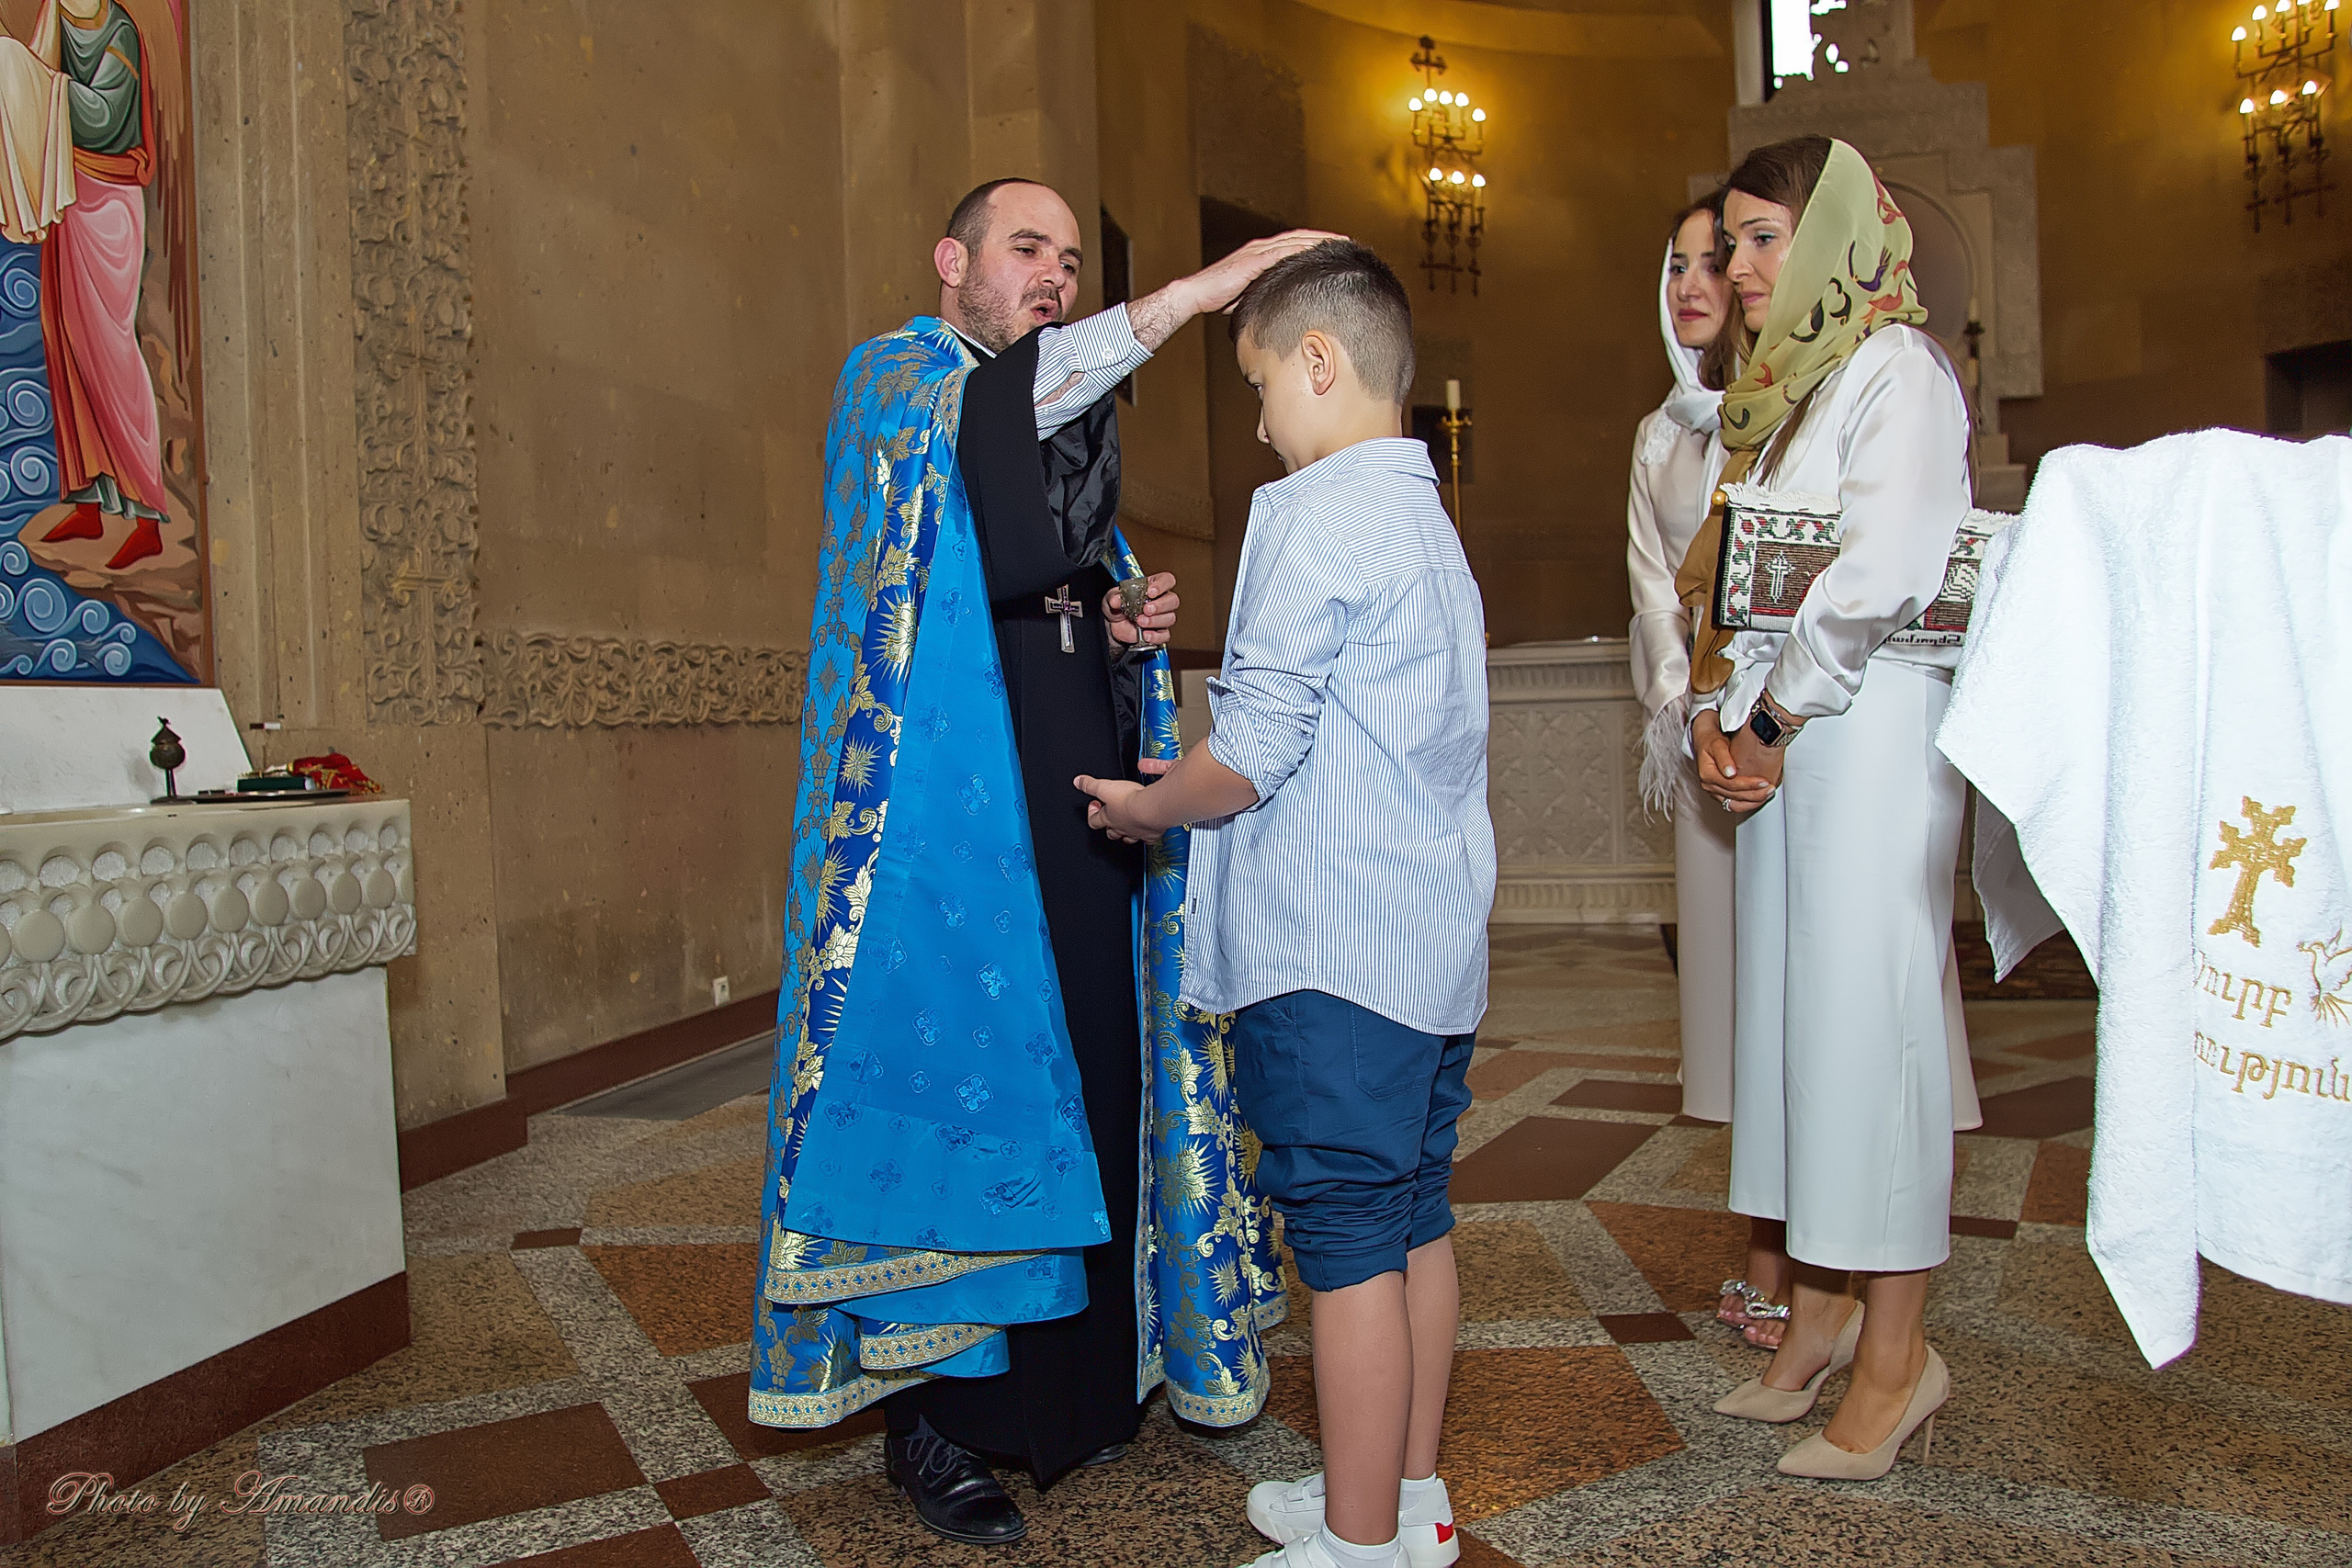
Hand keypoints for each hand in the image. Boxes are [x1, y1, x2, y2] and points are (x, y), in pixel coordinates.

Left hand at [1074, 774, 1162, 842]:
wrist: (1151, 808)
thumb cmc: (1129, 800)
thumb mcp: (1104, 787)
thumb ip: (1090, 785)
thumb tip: (1078, 782)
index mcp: (1107, 818)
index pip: (1094, 820)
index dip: (1092, 813)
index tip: (1095, 803)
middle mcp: (1120, 827)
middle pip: (1111, 832)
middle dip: (1108, 826)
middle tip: (1110, 816)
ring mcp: (1135, 832)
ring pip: (1127, 837)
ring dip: (1126, 832)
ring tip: (1127, 824)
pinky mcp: (1150, 834)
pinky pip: (1146, 839)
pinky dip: (1146, 836)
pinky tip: (1148, 831)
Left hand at [1106, 571, 1177, 646]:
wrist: (1113, 626)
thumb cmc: (1118, 607)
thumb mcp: (1112, 598)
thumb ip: (1114, 597)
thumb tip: (1116, 600)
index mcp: (1153, 586)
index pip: (1167, 580)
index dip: (1162, 585)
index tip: (1151, 592)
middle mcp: (1161, 600)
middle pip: (1172, 600)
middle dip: (1160, 605)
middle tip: (1146, 609)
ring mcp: (1162, 617)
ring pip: (1170, 618)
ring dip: (1155, 621)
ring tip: (1140, 622)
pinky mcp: (1159, 632)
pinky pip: (1164, 635)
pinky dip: (1155, 636)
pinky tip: (1145, 635)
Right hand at [1181, 230, 1346, 314]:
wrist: (1196, 294)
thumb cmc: (1219, 297)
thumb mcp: (1250, 294)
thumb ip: (1267, 292)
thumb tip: (1283, 305)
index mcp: (1261, 254)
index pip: (1294, 244)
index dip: (1317, 243)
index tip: (1338, 247)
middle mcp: (1261, 248)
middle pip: (1299, 237)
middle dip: (1325, 238)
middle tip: (1348, 241)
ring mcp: (1257, 252)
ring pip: (1294, 241)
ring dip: (1318, 241)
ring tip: (1340, 243)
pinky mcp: (1252, 261)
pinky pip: (1281, 252)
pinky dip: (1300, 249)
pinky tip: (1316, 251)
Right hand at [1692, 708, 1775, 817]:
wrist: (1706, 743)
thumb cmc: (1712, 742)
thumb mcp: (1717, 744)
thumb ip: (1723, 757)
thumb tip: (1730, 773)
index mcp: (1707, 774)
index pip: (1731, 784)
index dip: (1749, 784)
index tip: (1764, 781)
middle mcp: (1709, 786)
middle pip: (1734, 796)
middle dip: (1755, 794)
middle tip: (1770, 788)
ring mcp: (1714, 792)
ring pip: (1734, 805)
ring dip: (1753, 802)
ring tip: (1767, 794)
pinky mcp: (1719, 794)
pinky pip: (1734, 805)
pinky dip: (1748, 804)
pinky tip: (1759, 799)